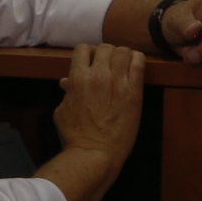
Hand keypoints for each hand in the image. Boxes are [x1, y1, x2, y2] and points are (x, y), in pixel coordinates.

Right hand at [53, 42, 145, 162]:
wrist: (95, 153)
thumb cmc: (75, 136)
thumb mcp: (62, 111)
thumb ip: (67, 92)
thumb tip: (66, 81)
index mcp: (78, 78)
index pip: (83, 49)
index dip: (86, 53)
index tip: (90, 61)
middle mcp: (98, 75)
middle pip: (104, 47)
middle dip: (104, 53)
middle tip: (107, 64)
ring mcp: (118, 82)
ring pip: (123, 51)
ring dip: (121, 55)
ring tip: (121, 64)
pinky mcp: (134, 91)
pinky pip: (139, 63)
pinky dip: (137, 59)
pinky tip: (135, 65)